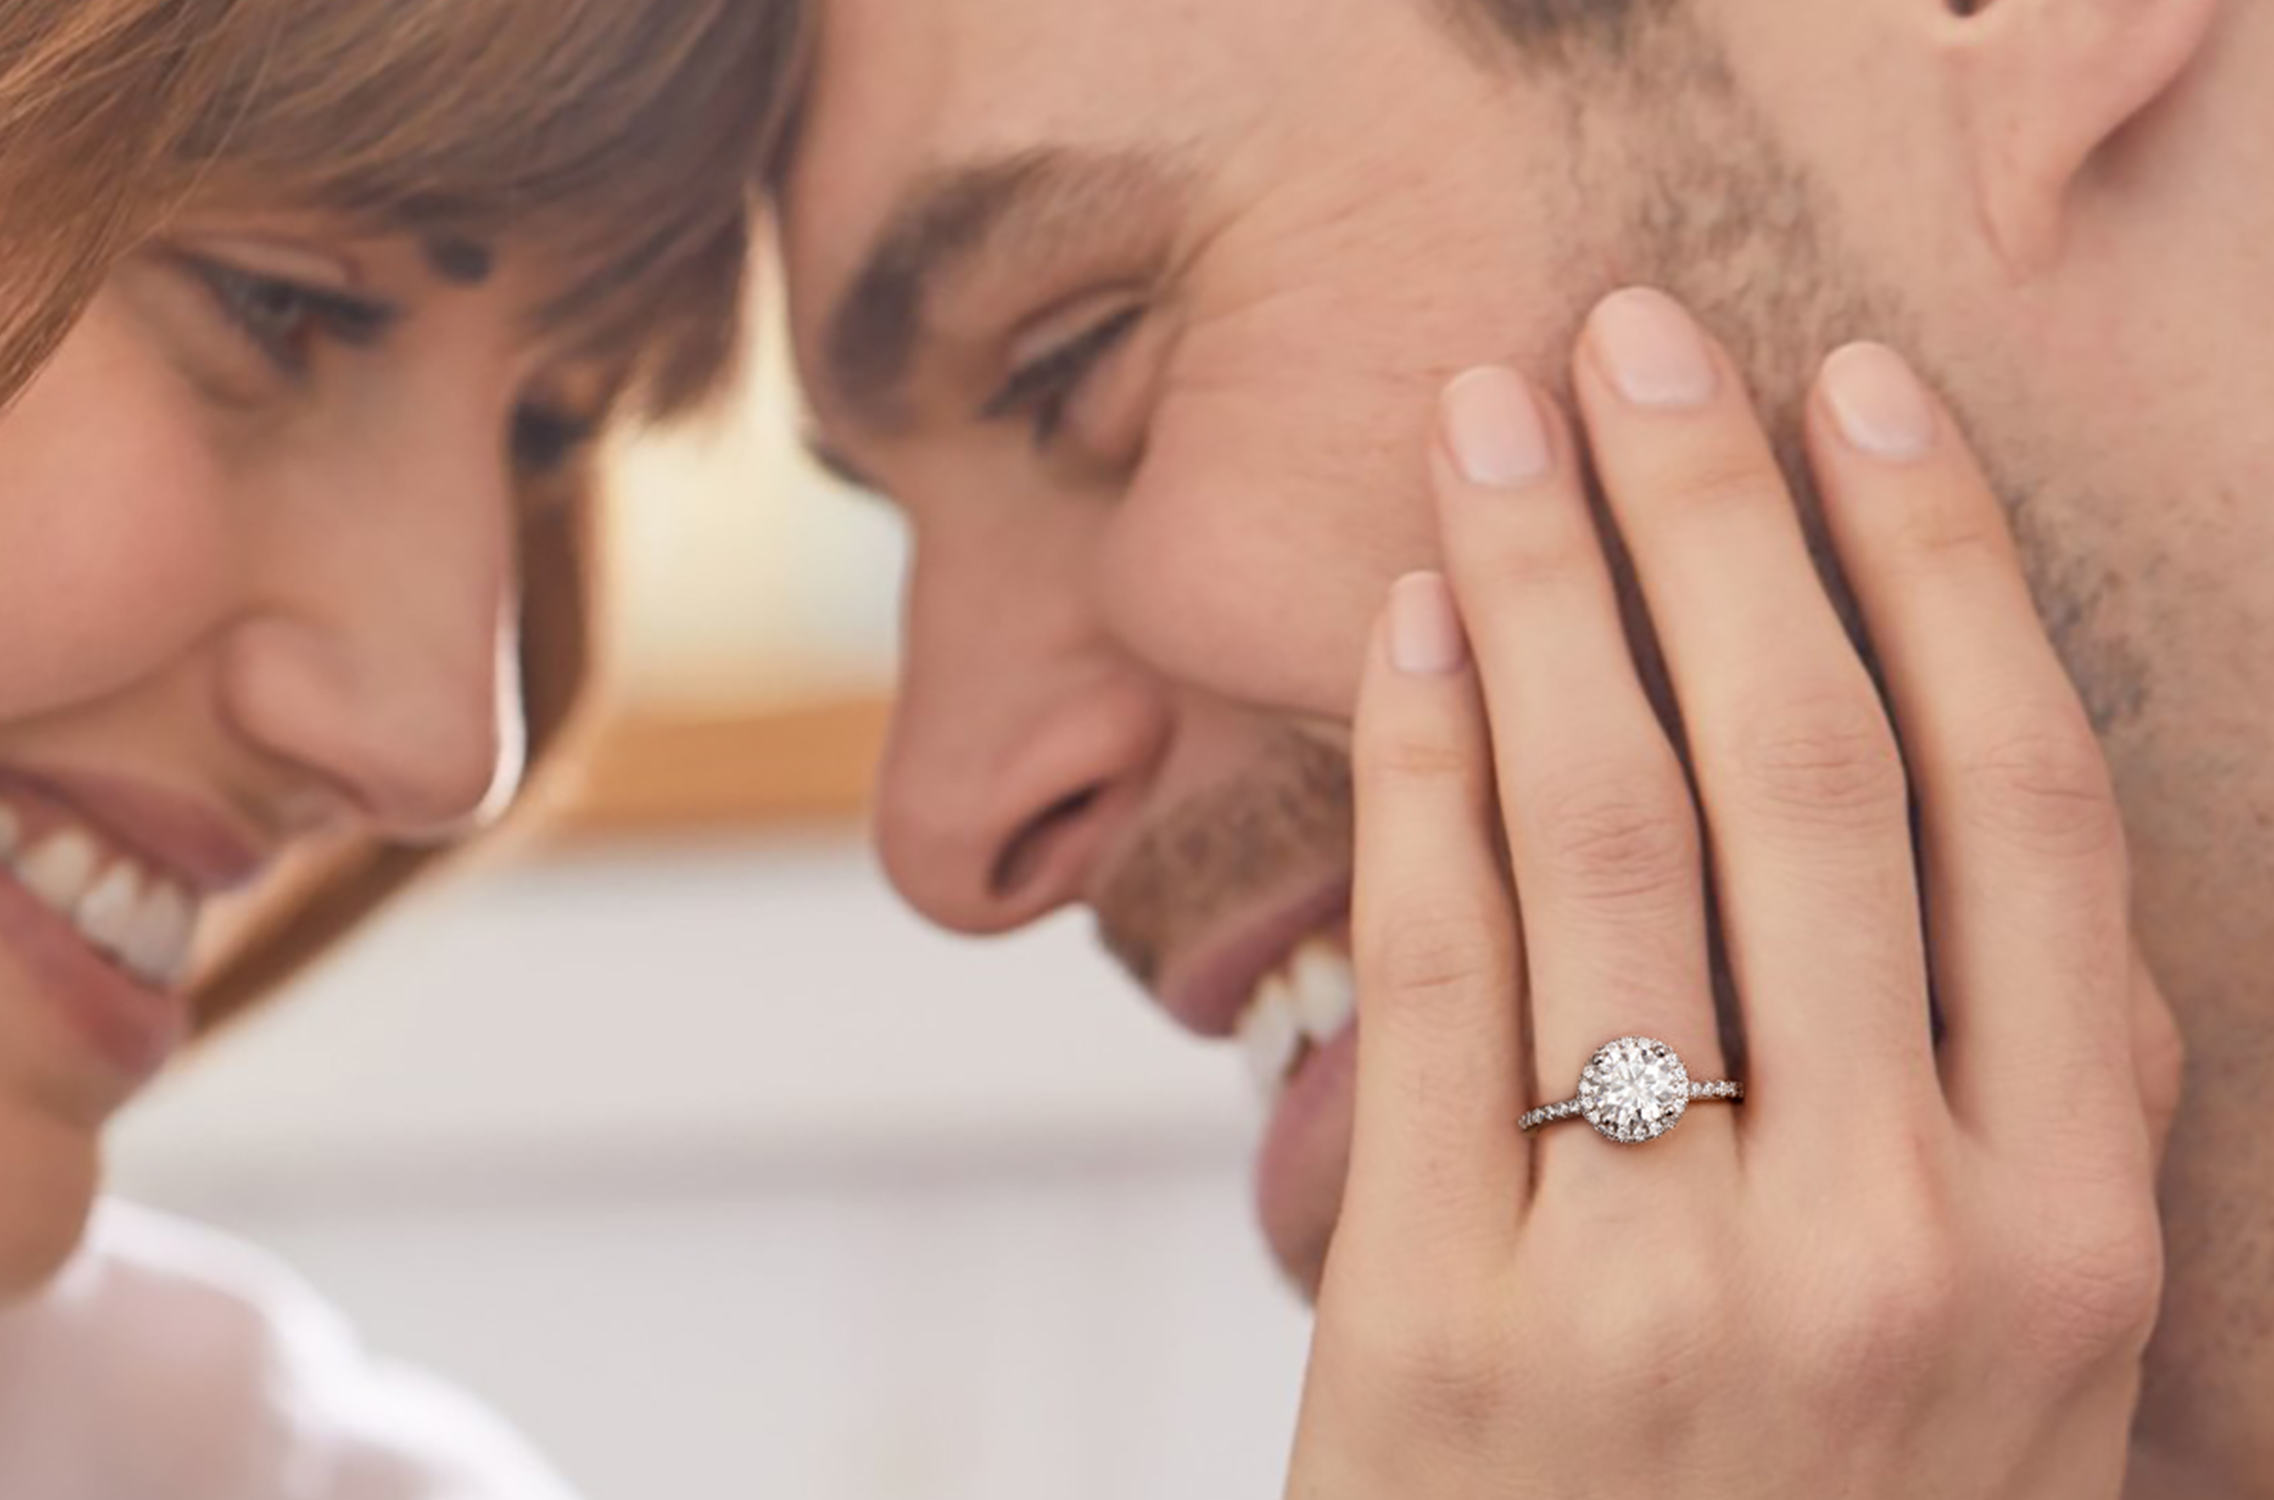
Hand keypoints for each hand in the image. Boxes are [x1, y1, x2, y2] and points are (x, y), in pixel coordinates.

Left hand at [1289, 288, 2179, 1498]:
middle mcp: (1899, 1242)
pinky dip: (1416, 771)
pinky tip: (1400, 628)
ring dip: (1542, 592)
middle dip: (1715, 518)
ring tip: (1491, 425)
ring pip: (1608, 838)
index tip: (1860, 400)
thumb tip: (2033, 874)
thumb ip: (2043, 1141)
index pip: (2024, 820)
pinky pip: (1438, 976)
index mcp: (2075, 1240)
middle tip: (1638, 338)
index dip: (1938, 576)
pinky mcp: (1446, 1319)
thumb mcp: (2025, 1389)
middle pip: (1809, 778)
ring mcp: (1663, 1280)